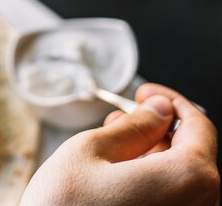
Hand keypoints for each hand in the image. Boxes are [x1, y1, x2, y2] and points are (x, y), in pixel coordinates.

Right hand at [20, 83, 219, 205]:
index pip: (198, 125)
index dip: (170, 101)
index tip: (145, 93)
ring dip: (151, 155)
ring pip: (179, 180)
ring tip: (111, 145)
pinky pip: (170, 201)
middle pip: (191, 154)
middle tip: (121, 118)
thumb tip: (159, 109)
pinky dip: (150, 182)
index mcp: (187, 179)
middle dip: (157, 130)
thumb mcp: (90, 150)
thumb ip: (133, 126)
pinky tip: (116, 174)